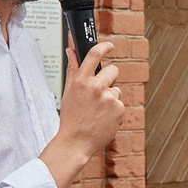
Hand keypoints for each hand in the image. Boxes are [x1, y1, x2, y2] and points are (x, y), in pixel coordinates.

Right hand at [55, 41, 126, 167]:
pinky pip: (120, 103)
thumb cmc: (71, 117)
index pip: (94, 55)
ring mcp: (109, 98)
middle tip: (100, 91)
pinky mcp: (119, 109)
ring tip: (97, 110)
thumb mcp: (68, 91)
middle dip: (109, 77)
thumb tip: (71, 50)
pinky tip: (103, 118)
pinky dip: (114, 110)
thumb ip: (72, 69)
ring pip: (116, 89)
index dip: (104, 46)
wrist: (76, 142)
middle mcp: (96, 87)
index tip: (109, 45)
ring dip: (110, 97)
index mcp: (81, 81)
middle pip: (113, 70)